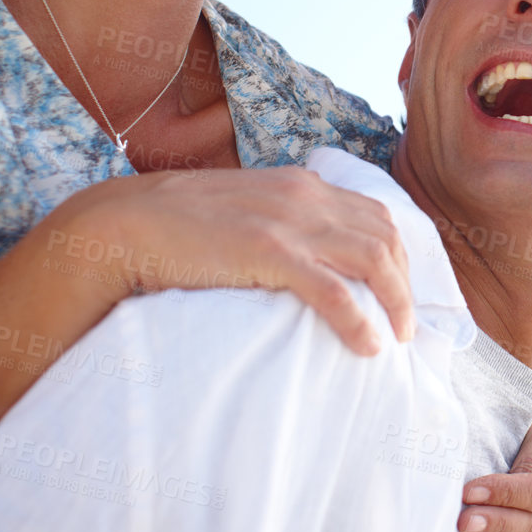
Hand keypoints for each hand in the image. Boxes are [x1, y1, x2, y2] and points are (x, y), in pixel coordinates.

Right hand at [40, 164, 412, 353]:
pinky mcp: (269, 252)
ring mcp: (289, 222)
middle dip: (406, 282)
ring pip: (373, 257)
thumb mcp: (243, 212)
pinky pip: (334, 289)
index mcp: (300, 186)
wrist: (124, 224)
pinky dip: (359, 319)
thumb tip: (304, 261)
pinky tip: (367, 345)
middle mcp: (305, 196)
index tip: (404, 291)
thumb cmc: (178, 229)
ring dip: (395, 301)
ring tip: (398, 339)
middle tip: (407, 325)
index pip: (375, 214)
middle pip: (385, 235)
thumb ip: (279, 224)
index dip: (400, 254)